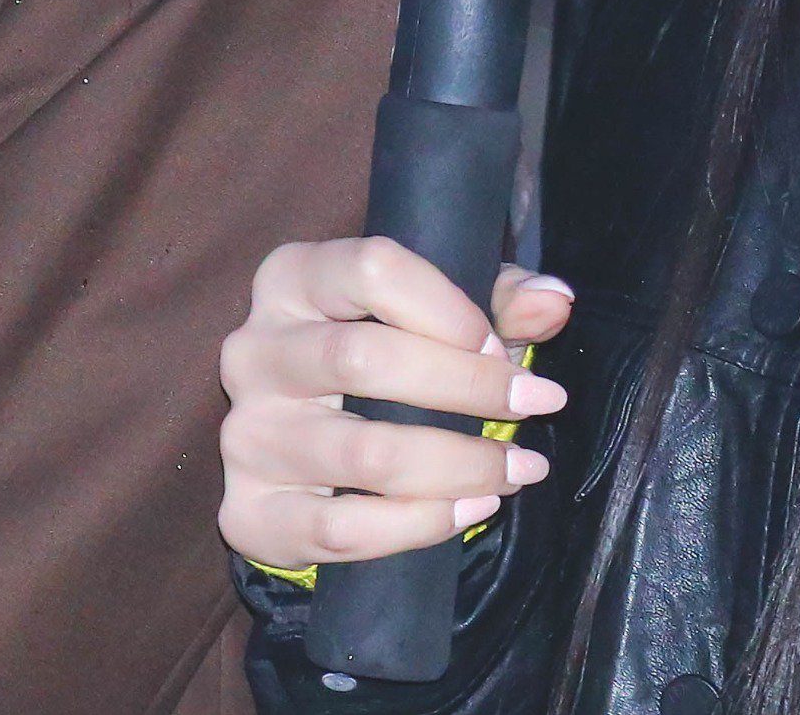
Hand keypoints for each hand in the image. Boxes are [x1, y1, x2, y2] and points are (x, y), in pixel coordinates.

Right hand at [217, 238, 574, 568]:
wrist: (303, 461)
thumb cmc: (381, 361)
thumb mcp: (437, 315)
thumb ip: (501, 302)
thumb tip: (553, 300)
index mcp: (291, 280)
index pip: (372, 268)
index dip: (449, 308)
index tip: (503, 348)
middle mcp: (254, 351)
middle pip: (364, 358)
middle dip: (468, 387)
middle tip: (538, 405)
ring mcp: (246, 435)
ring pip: (366, 455)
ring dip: (461, 466)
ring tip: (518, 470)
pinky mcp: (250, 513)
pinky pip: (342, 530)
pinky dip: (420, 525)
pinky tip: (469, 510)